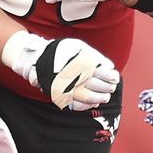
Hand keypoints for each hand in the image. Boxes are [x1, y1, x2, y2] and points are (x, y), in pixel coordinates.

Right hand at [3, 31, 118, 110]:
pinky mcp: (61, 95)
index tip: (114, 78)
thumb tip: (109, 66)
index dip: (110, 76)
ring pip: (87, 96)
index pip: (100, 72)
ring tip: (105, 97)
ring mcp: (66, 87)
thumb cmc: (60, 52)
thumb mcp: (78, 47)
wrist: (37, 59)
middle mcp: (73, 76)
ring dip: (99, 98)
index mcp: (79, 63)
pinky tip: (93, 102)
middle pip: (96, 84)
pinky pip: (76, 104)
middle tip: (111, 87)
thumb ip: (94, 56)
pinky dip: (86, 105)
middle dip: (107, 87)